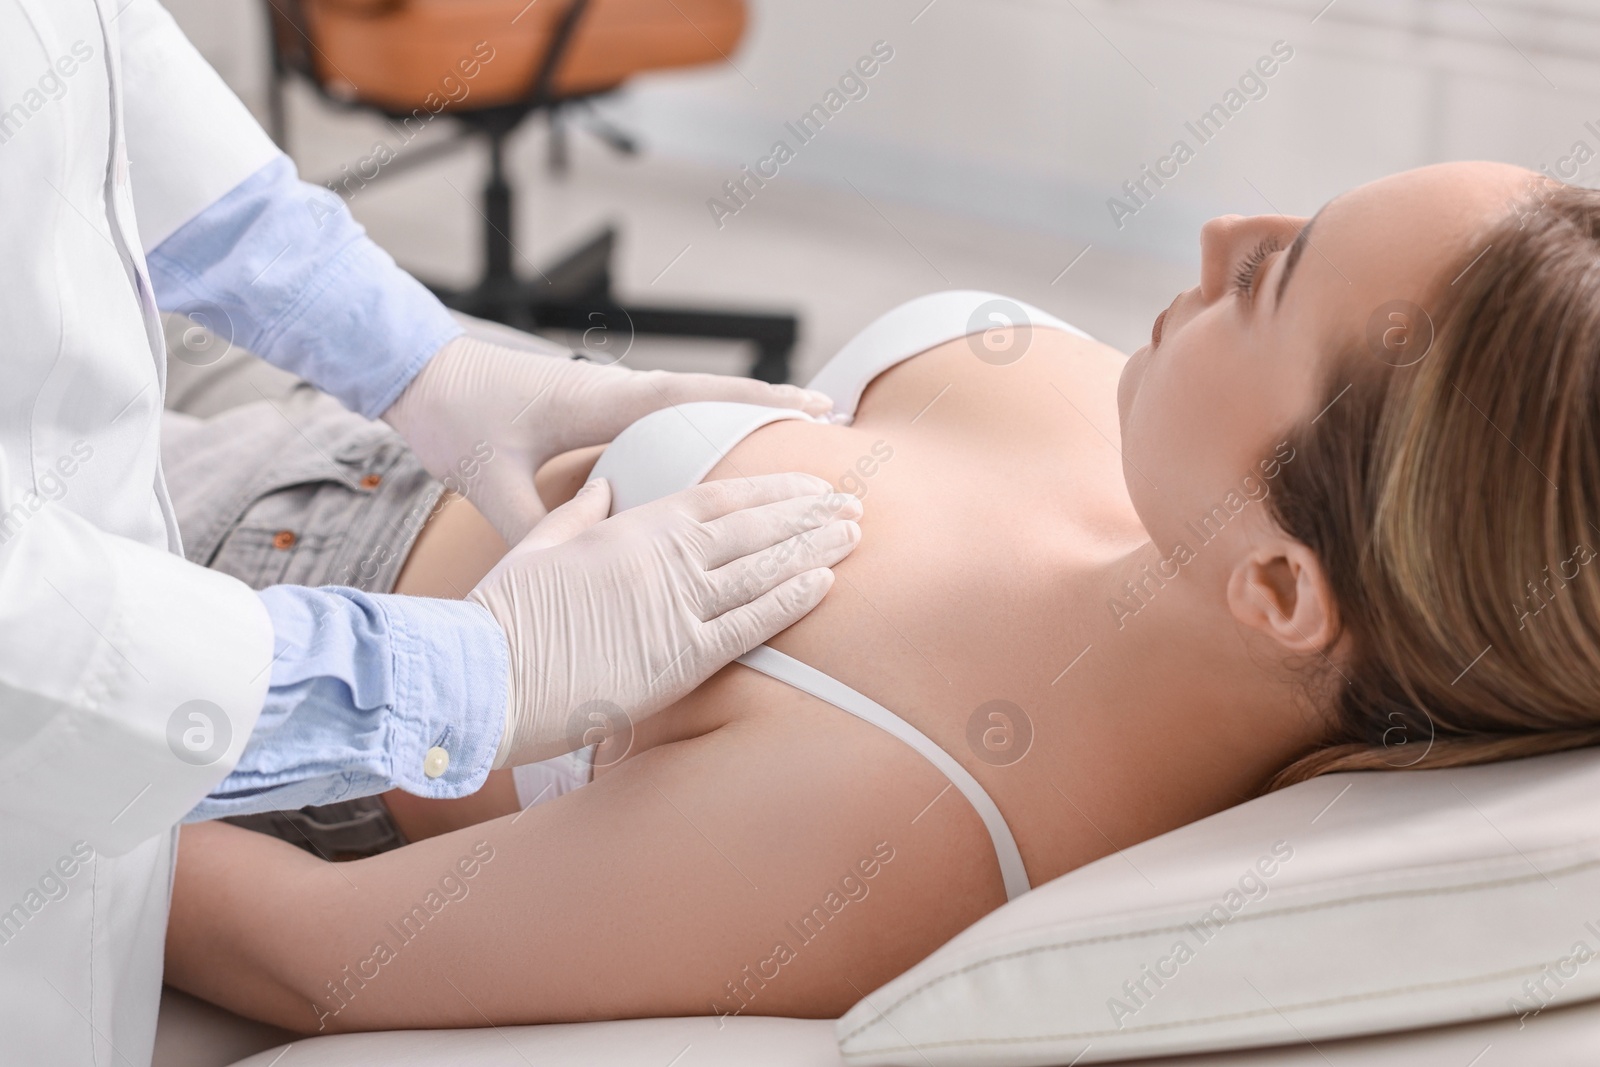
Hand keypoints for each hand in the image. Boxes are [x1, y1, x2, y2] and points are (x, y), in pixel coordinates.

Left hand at [383, 334, 833, 543]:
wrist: (421, 373)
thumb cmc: (457, 417)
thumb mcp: (490, 478)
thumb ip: (533, 521)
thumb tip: (571, 568)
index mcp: (604, 401)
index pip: (698, 398)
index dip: (759, 404)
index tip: (815, 409)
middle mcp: (618, 392)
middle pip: (713, 396)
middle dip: (772, 406)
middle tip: (832, 427)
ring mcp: (611, 397)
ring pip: (694, 404)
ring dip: (742, 416)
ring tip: (797, 437)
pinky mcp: (598, 409)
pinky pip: (667, 416)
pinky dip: (705, 426)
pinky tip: (722, 453)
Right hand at [468, 472, 862, 767]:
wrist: (482, 675)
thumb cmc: (501, 615)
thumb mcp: (536, 546)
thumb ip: (578, 513)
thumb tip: (606, 486)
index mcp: (632, 528)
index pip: (720, 497)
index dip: (772, 488)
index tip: (808, 484)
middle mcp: (664, 560)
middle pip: (754, 528)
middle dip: (807, 514)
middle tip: (853, 504)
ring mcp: (675, 609)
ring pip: (762, 570)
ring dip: (812, 550)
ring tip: (854, 535)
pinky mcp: (678, 660)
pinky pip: (749, 627)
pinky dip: (790, 602)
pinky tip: (824, 585)